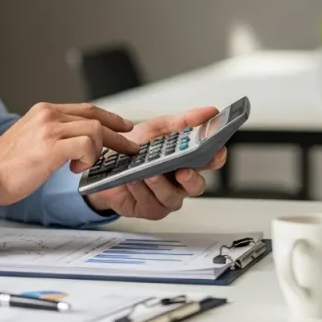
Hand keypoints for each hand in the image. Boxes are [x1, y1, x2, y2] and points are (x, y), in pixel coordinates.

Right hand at [0, 103, 139, 206]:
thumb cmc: (6, 166)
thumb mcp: (32, 140)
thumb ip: (54, 135)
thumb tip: (78, 142)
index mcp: (44, 111)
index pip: (86, 108)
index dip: (110, 117)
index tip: (125, 126)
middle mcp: (48, 114)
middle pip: (95, 117)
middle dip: (118, 134)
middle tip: (130, 147)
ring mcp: (49, 128)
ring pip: (94, 130)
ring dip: (98, 151)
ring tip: (82, 165)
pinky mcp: (50, 146)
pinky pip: (86, 145)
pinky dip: (89, 158)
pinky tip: (76, 168)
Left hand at [84, 107, 226, 219]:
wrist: (104, 164)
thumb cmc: (134, 148)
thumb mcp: (157, 128)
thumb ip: (182, 121)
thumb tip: (208, 112)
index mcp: (186, 160)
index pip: (210, 161)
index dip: (217, 157)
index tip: (217, 150)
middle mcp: (179, 182)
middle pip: (196, 186)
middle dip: (191, 179)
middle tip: (182, 170)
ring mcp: (166, 197)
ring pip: (172, 197)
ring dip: (159, 184)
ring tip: (147, 173)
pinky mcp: (150, 209)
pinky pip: (151, 204)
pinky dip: (141, 191)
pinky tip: (133, 180)